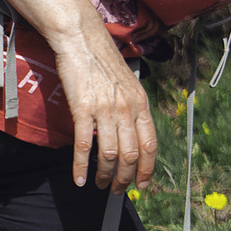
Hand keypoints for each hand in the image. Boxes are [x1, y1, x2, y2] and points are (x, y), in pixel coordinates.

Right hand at [50, 25, 156, 191]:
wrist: (82, 40)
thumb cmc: (103, 62)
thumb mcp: (128, 85)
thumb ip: (132, 109)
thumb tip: (133, 134)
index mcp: (141, 104)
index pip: (151, 145)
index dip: (147, 169)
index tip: (142, 184)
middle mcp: (127, 109)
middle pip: (131, 154)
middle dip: (126, 178)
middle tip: (119, 190)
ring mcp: (105, 109)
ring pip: (109, 154)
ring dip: (105, 175)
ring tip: (100, 184)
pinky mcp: (83, 108)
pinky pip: (84, 144)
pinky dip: (81, 166)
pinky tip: (79, 178)